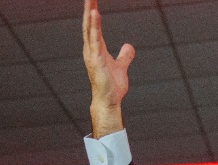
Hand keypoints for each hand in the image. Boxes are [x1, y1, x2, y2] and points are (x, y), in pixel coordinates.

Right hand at [83, 0, 133, 137]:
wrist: (109, 101)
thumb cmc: (112, 86)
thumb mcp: (121, 66)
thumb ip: (124, 56)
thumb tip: (128, 46)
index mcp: (96, 49)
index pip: (93, 26)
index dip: (92, 12)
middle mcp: (91, 49)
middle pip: (89, 24)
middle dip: (88, 8)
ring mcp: (92, 54)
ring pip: (90, 29)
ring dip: (90, 14)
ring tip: (90, 0)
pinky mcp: (96, 60)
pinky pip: (95, 40)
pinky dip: (95, 27)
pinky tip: (95, 15)